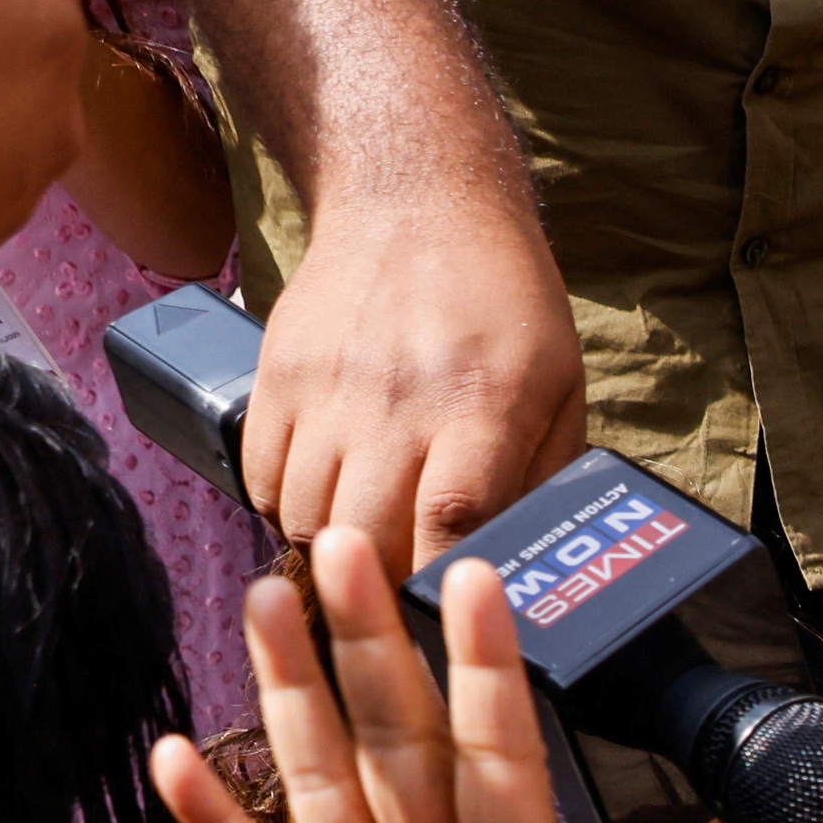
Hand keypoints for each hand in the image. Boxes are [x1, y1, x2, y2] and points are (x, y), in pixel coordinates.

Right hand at [250, 196, 593, 567]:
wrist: (414, 199)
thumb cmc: (504, 304)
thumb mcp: (561, 386)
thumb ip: (546, 478)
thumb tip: (524, 566)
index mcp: (482, 406)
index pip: (450, 524)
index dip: (442, 588)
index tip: (449, 623)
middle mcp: (397, 399)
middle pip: (366, 537)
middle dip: (384, 589)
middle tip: (404, 603)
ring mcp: (327, 386)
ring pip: (305, 518)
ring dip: (334, 554)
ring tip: (366, 552)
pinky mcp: (277, 372)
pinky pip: (261, 477)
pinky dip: (286, 509)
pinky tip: (325, 503)